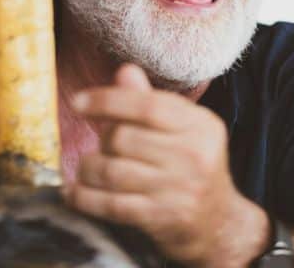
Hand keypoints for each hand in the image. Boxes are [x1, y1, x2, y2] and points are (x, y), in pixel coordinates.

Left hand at [64, 64, 268, 266]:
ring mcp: (179, 189)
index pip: (147, 105)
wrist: (219, 224)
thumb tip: (125, 71)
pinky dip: (85, 198)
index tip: (78, 102)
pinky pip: (111, 205)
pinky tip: (74, 194)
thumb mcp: (183, 130)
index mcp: (201, 125)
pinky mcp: (162, 218)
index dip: (107, 100)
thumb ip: (152, 102)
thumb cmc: (193, 168)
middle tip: (102, 146)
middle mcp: (194, 155)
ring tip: (87, 168)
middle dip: (103, 140)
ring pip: (112, 171)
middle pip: (124, 138)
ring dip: (89, 169)